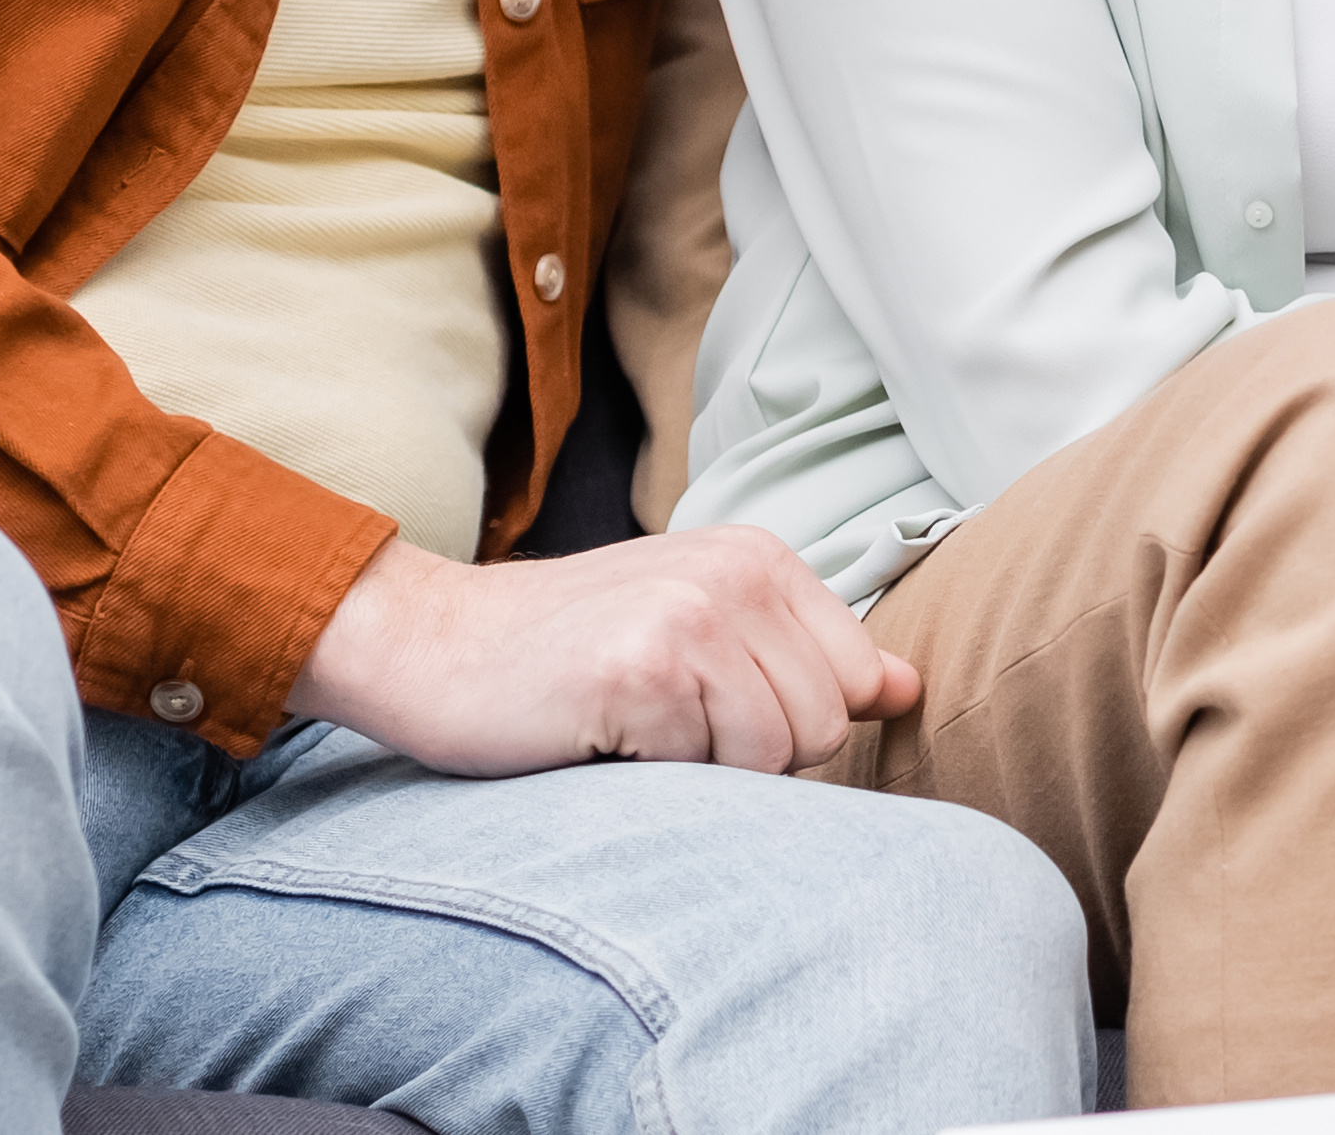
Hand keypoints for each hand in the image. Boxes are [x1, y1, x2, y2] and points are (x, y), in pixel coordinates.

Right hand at [285, 527, 916, 777]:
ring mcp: (692, 615)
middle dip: (750, 753)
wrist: (427, 644)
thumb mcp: (694, 631)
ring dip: (703, 768)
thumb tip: (907, 686)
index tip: (707, 706)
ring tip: (633, 726)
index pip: (854, 682)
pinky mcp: (647, 669)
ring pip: (777, 754)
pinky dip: (653, 775)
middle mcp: (736, 572)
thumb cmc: (562, 654)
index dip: (786, 721)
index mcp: (758, 558)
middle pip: (824, 725)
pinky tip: (599, 732)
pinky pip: (708, 770)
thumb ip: (801, 655)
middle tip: (661, 721)